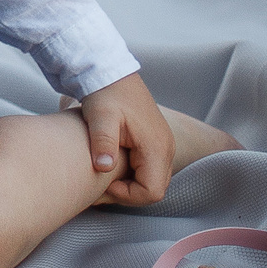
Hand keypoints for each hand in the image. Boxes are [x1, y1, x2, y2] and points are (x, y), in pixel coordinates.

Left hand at [78, 72, 175, 204]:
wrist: (110, 72)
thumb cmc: (106, 93)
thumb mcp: (100, 117)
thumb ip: (103, 142)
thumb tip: (104, 167)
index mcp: (156, 146)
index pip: (152, 192)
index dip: (127, 195)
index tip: (104, 183)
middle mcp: (166, 149)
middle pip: (154, 190)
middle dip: (128, 194)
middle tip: (100, 185)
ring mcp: (163, 145)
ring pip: (152, 181)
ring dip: (130, 185)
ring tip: (104, 176)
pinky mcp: (156, 142)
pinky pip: (150, 170)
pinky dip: (133, 175)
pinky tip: (112, 166)